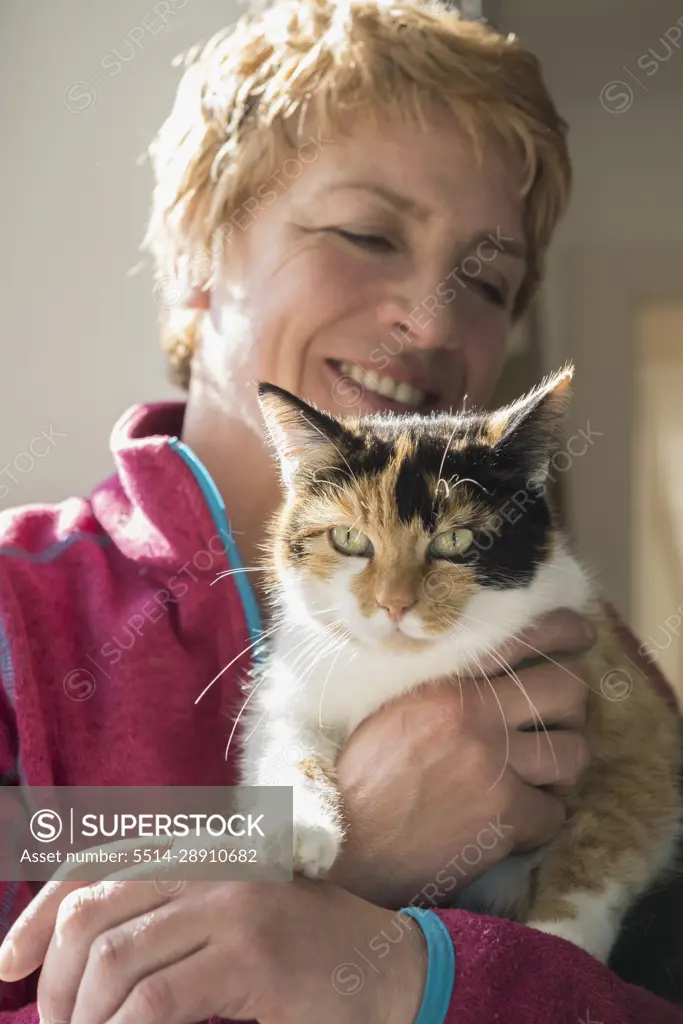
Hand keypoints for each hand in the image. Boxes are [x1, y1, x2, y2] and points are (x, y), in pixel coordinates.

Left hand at [0, 877, 426, 1023]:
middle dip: (55, 981)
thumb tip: (77, 969)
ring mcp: (233, 906)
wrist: (388, 967)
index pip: (97, 864)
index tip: (10, 969)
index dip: (39, 914)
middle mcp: (213, 866)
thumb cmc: (303, 952)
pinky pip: (156, 1000)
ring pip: (115, 958)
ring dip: (83, 1016)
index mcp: (202, 852)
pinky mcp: (251, 957)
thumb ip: (169, 923)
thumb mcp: (229, 920)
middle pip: (93, 909)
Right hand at [329, 608, 593, 907]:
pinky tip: (510, 824)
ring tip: (536, 779)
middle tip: (552, 727)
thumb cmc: (360, 776)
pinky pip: (554, 813)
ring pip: (574, 753)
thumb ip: (442, 683)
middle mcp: (475, 714)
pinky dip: (538, 822)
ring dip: (560, 770)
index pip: (521, 638)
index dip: (563, 631)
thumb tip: (488, 669)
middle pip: (568, 691)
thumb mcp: (392, 706)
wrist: (346, 844)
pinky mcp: (504, 816)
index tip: (581, 636)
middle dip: (569, 711)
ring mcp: (493, 765)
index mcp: (445, 681)